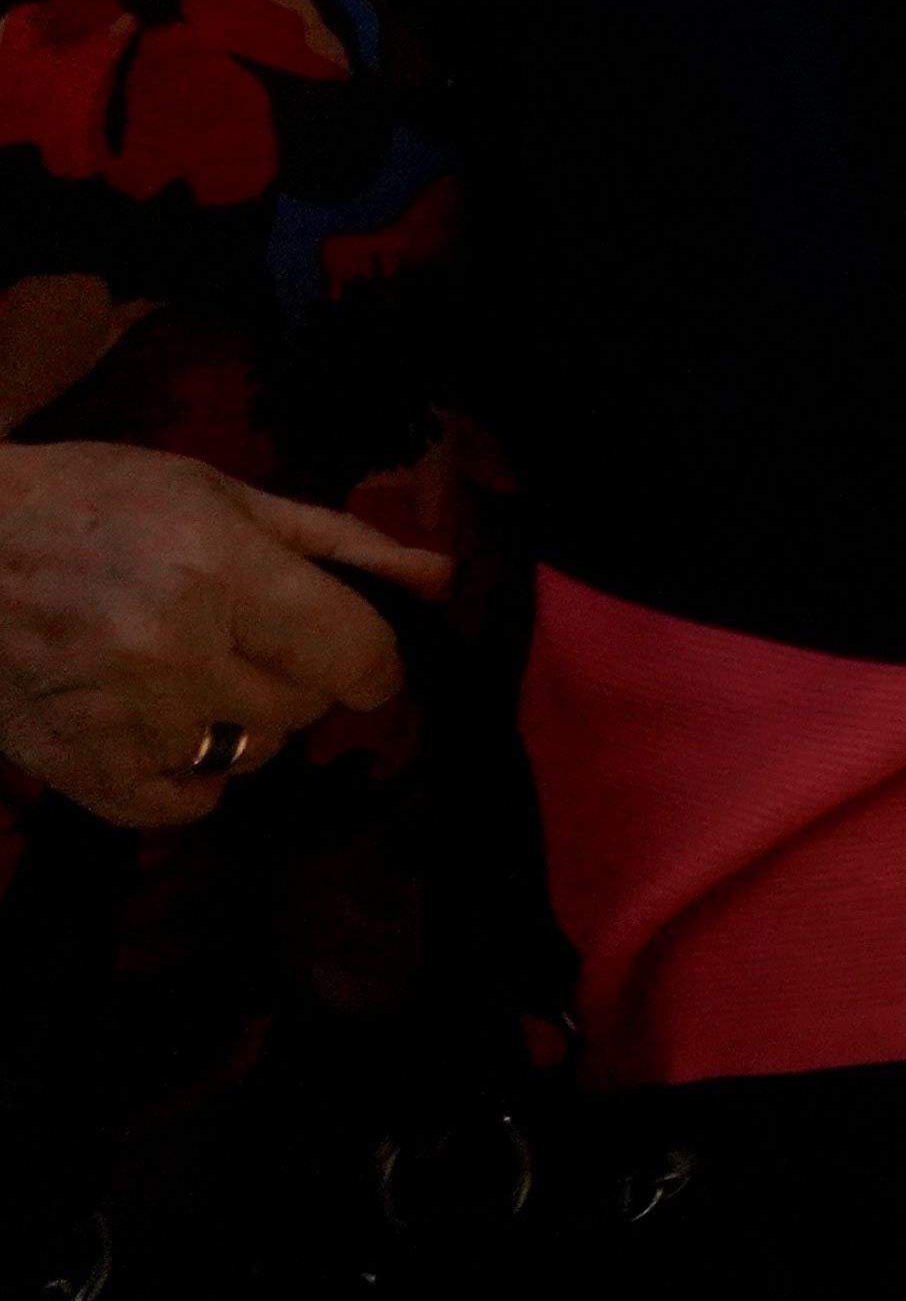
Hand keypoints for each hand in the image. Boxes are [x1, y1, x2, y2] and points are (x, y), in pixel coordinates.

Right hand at [0, 440, 446, 829]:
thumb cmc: (96, 502)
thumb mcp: (223, 495)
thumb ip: (339, 542)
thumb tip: (439, 578)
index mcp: (217, 571)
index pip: (352, 652)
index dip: (379, 661)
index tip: (371, 659)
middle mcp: (172, 653)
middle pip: (305, 707)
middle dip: (303, 677)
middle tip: (258, 641)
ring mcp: (118, 718)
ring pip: (251, 756)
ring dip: (247, 723)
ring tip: (202, 673)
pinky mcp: (71, 766)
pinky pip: (177, 805)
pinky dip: (190, 777)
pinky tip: (173, 729)